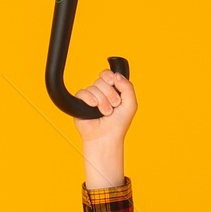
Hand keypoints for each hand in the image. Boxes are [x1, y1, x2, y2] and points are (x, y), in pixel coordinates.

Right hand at [75, 67, 136, 186]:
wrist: (107, 137)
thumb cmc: (118, 124)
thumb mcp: (131, 104)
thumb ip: (128, 87)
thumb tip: (116, 75)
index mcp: (111, 90)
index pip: (107, 74)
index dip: (110, 77)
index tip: (113, 83)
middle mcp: (100, 93)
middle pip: (101, 80)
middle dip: (110, 93)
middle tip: (114, 105)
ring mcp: (90, 97)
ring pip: (93, 87)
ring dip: (102, 101)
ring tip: (106, 112)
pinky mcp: (79, 103)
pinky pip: (82, 93)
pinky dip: (89, 98)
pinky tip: (94, 106)